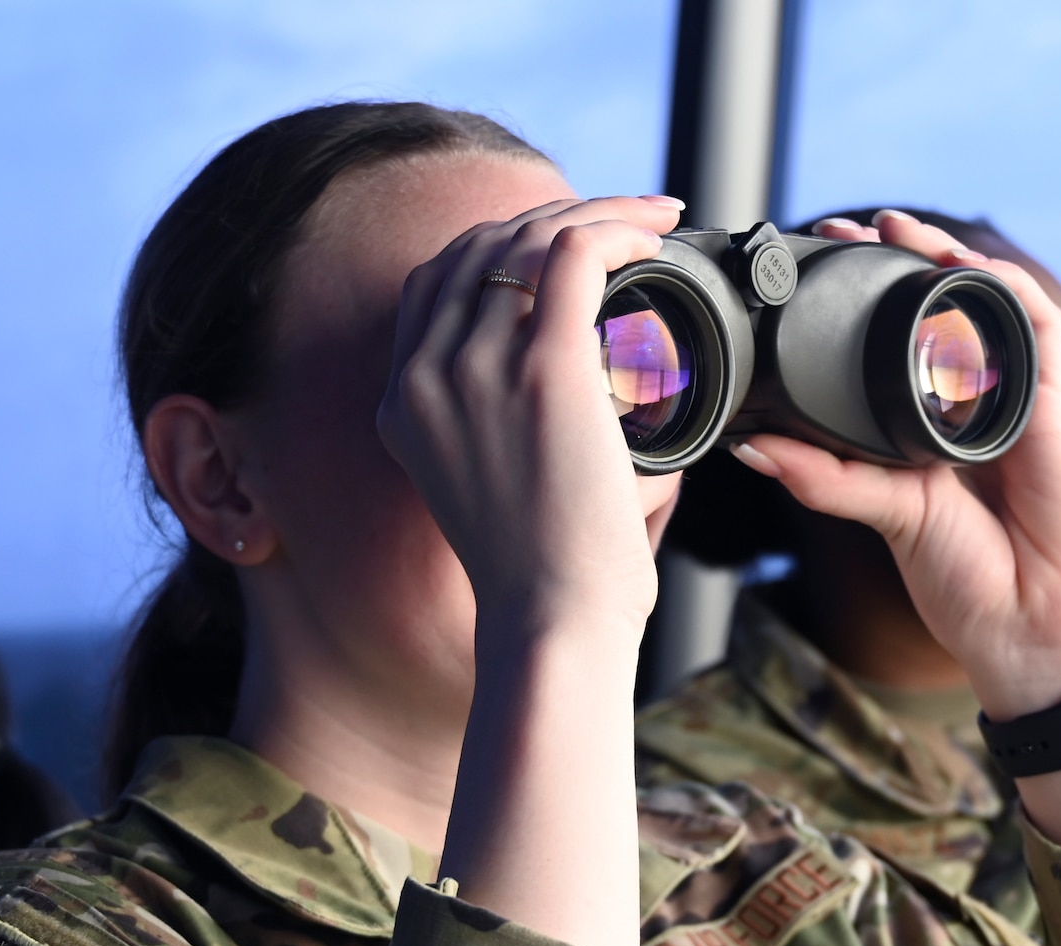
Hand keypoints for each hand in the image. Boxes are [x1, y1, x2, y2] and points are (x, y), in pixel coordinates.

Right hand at [378, 194, 685, 643]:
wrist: (553, 619)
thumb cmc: (551, 578)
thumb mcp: (502, 496)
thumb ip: (519, 438)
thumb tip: (610, 407)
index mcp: (406, 404)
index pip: (437, 283)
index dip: (502, 246)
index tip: (567, 248)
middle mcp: (427, 375)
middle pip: (478, 247)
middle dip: (553, 215)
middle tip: (624, 221)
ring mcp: (477, 367)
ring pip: (527, 237)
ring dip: (597, 211)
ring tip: (653, 219)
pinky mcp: (543, 368)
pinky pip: (573, 255)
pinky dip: (617, 229)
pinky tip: (654, 237)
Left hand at [742, 212, 1060, 721]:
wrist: (1032, 632)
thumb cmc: (967, 588)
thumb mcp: (887, 518)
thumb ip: (825, 479)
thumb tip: (750, 444)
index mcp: (924, 434)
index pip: (892, 346)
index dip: (859, 300)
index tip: (815, 267)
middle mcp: (968, 411)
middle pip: (939, 313)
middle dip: (898, 261)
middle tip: (851, 230)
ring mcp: (1011, 407)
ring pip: (986, 308)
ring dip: (949, 261)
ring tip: (905, 233)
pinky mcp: (1050, 412)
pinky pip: (1038, 331)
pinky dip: (1008, 290)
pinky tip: (969, 270)